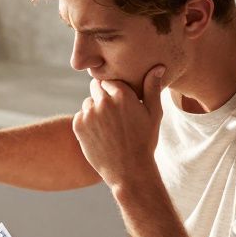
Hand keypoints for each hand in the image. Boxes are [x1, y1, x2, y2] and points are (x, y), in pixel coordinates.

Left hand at [71, 64, 166, 191]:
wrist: (128, 170)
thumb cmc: (144, 141)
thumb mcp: (153, 114)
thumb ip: (152, 88)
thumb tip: (157, 66)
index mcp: (123, 94)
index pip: (111, 79)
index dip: (115, 89)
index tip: (120, 101)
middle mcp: (104, 101)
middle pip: (96, 86)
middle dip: (103, 95)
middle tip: (114, 114)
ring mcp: (89, 113)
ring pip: (88, 102)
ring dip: (95, 109)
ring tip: (109, 127)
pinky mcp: (78, 125)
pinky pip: (81, 115)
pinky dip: (87, 122)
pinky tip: (100, 134)